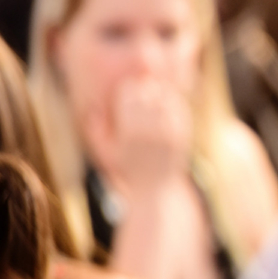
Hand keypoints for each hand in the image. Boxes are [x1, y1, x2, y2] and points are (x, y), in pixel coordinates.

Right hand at [90, 77, 192, 195]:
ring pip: (166, 98)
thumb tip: (94, 107)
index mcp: (129, 133)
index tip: (127, 95)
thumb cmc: (127, 169)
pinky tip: (167, 104)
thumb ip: (95, 130)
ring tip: (154, 97)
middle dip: (144, 89)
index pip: (129, 95)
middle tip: (142, 92)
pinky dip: (173, 102)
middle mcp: (150, 132)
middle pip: (148, 93)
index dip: (128, 90)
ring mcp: (169, 134)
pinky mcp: (183, 136)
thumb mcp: (105, 153)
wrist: (155, 189)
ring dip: (160, 93)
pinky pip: (179, 109)